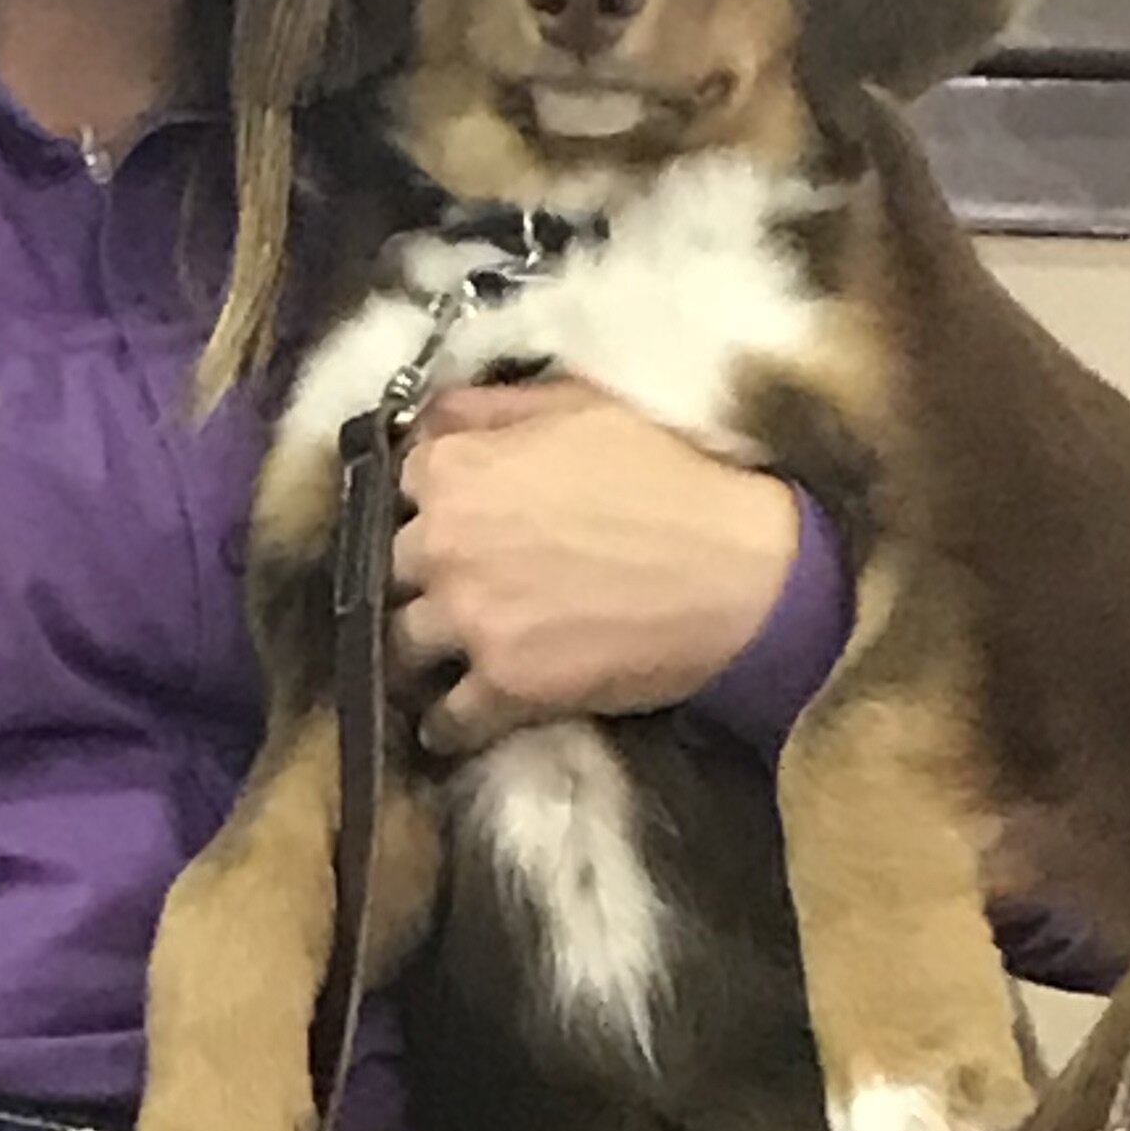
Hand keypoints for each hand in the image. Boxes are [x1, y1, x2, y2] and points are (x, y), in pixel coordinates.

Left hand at [389, 382, 800, 753]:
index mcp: (457, 470)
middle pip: (389, 569)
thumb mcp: (581, 406)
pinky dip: (446, 724)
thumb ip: (491, 407)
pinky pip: (444, 719)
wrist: (739, 570)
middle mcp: (445, 544)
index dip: (422, 506)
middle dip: (416, 578)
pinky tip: (453, 721)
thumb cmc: (671, 476)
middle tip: (449, 588)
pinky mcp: (504, 686)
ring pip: (401, 644)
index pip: (396, 488)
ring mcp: (470, 619)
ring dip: (419, 651)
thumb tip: (430, 416)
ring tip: (440, 658)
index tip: (442, 520)